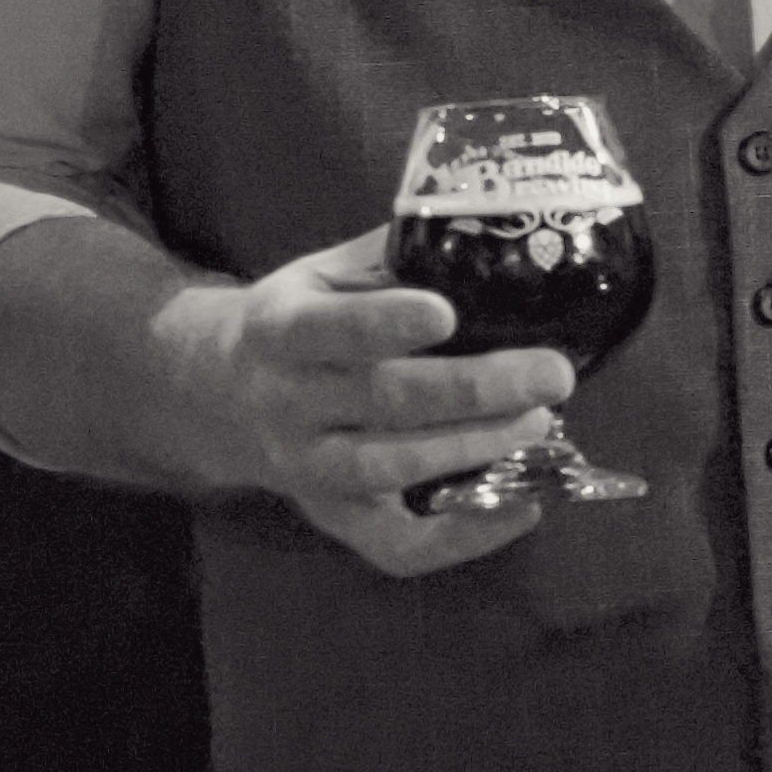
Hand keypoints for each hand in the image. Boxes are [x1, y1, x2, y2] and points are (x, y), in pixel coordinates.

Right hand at [162, 228, 573, 577]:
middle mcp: (288, 403)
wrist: (221, 394)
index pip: (330, 329)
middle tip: (550, 374)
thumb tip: (492, 226)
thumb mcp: (327, 270)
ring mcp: (307, 468)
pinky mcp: (332, 517)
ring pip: (387, 469)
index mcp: (282, 329)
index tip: (445, 313)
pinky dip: (460, 538)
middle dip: (474, 389)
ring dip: (471, 450)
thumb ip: (396, 254)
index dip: (385, 322)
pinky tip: (522, 508)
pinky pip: (392, 545)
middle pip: (381, 401)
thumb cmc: (304, 316)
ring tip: (539, 423)